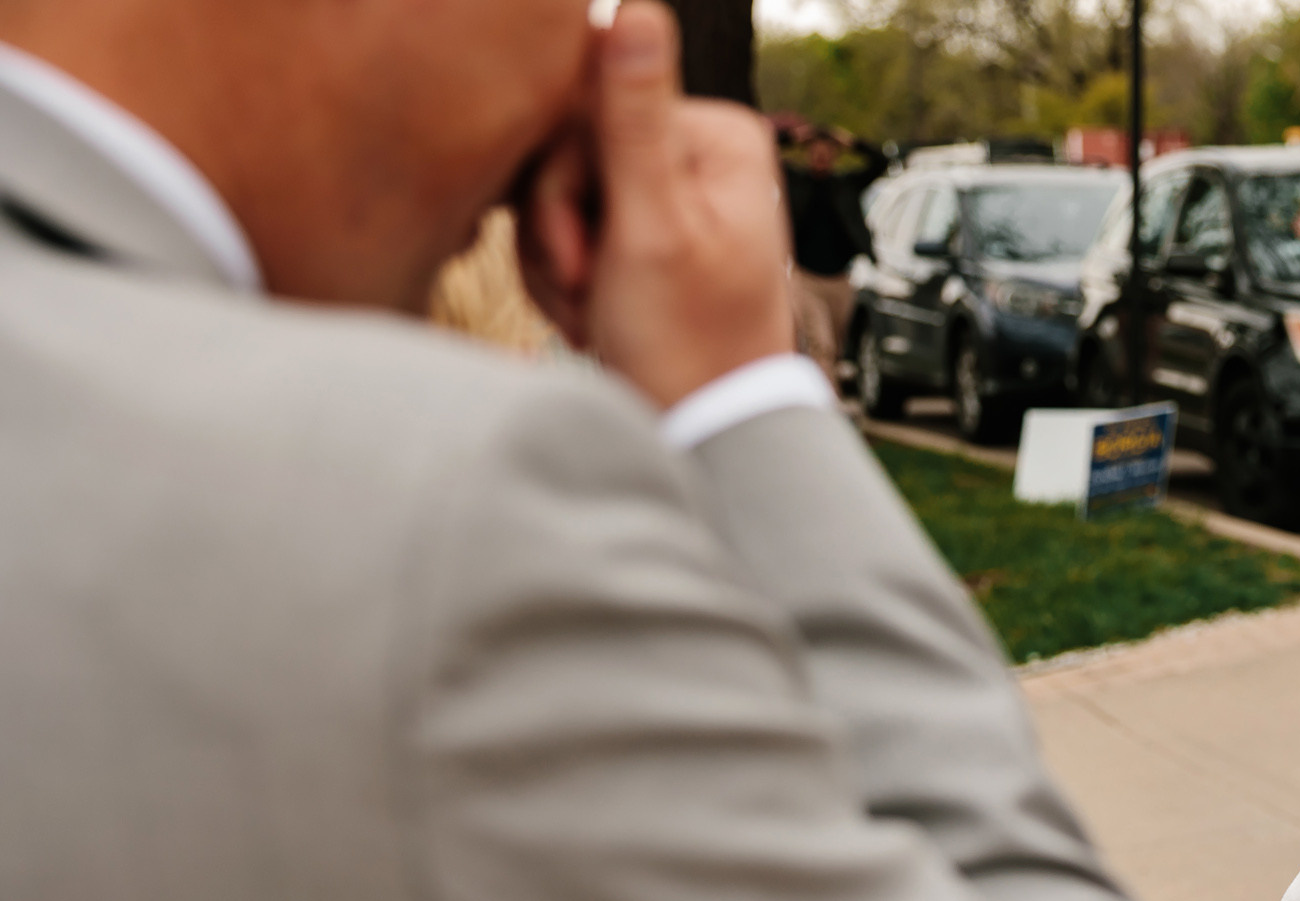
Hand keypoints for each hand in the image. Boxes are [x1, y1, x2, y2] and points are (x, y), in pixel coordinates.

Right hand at [514, 2, 794, 408]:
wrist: (703, 432)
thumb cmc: (688, 344)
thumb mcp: (651, 225)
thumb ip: (633, 115)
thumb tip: (633, 3)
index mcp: (716, 134)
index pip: (582, 110)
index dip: (558, 185)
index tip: (588, 256)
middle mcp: (697, 151)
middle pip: (565, 150)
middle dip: (559, 232)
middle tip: (590, 293)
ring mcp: (669, 192)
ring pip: (556, 195)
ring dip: (557, 264)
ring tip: (597, 314)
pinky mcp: (642, 232)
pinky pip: (566, 232)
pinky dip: (567, 281)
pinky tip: (596, 319)